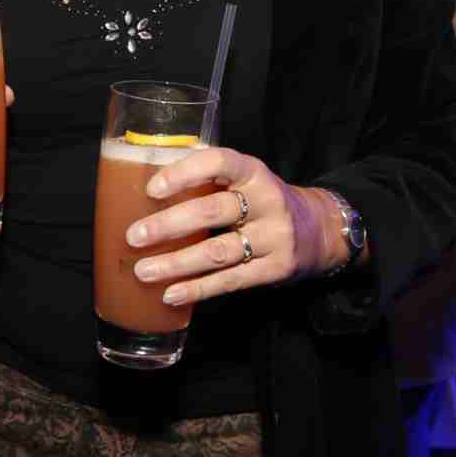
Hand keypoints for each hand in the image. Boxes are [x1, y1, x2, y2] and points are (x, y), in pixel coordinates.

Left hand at [122, 147, 341, 306]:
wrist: (320, 231)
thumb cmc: (264, 203)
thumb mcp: (246, 181)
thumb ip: (209, 181)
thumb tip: (142, 186)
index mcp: (254, 172)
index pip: (219, 162)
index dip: (184, 173)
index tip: (152, 189)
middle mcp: (267, 201)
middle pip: (212, 211)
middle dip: (168, 225)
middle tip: (134, 237)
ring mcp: (274, 238)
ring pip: (218, 252)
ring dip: (176, 263)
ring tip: (143, 272)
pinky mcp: (276, 269)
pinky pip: (231, 280)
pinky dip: (198, 290)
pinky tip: (171, 294)